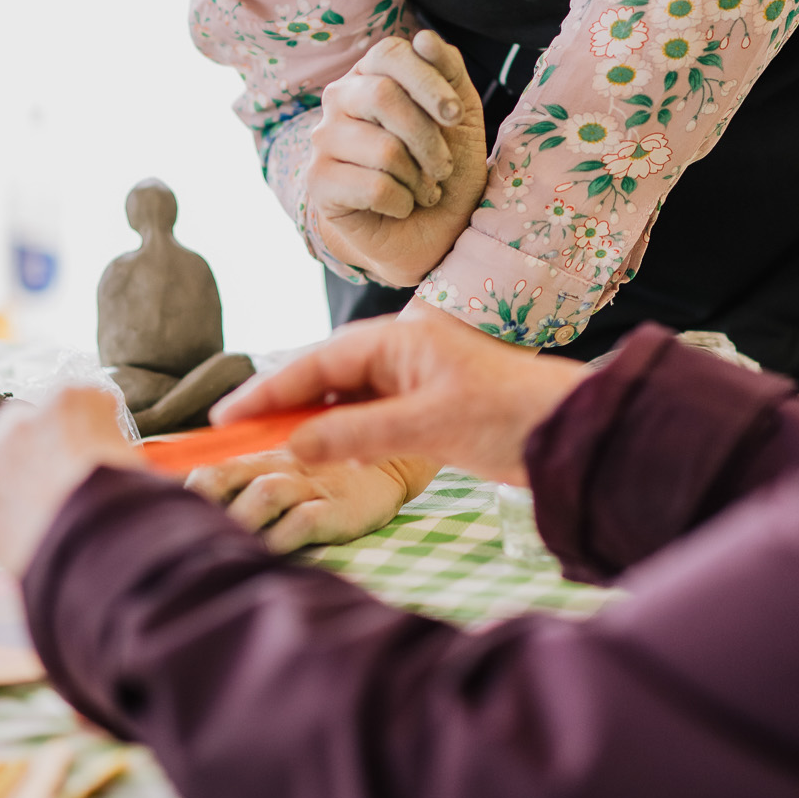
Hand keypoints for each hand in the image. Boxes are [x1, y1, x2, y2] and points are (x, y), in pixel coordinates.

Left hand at [0, 387, 144, 577]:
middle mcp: (23, 421)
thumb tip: (106, 457)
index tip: (90, 448)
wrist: (99, 547)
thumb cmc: (127, 503)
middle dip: (30, 443)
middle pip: (16, 420)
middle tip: (50, 476)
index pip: (70, 399)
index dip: (79, 426)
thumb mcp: (132, 458)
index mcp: (69, 400)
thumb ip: (108, 443)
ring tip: (12, 495)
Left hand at [184, 446, 435, 551]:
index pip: (217, 468)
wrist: (393, 467)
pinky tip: (264, 556)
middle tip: (172, 532)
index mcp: (265, 460)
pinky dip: (283, 536)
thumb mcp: (288, 472)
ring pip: (265, 494)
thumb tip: (195, 507)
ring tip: (212, 547)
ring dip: (237, 519)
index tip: (153, 511)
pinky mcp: (338, 509)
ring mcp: (311, 488)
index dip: (187, 489)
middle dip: (200, 502)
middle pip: (232, 478)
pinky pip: (306, 520)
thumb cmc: (328, 476)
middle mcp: (283, 469)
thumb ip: (248, 485)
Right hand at [212, 305, 586, 486]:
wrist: (573, 430)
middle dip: (280, 407)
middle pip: (325, 378)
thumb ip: (356, 433)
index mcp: (398, 339)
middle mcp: (401, 355)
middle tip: (232, 440)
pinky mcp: (428, 412)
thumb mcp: (425, 425)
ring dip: (309, 425)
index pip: (317, 361)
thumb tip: (293, 446)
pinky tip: (319, 458)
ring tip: (265, 453)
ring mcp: (414, 383)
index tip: (225, 418)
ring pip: (345, 401)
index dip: (268, 389)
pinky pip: (368, 421)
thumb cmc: (507, 414)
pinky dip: (340, 438)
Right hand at [308, 29, 486, 288]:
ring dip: (420, 178)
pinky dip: (403, 202)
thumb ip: (448, 71)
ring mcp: (323, 139)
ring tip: (423, 190)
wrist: (432, 230)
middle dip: (428, 138)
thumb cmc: (445, 165)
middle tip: (444, 167)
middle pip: (384, 96)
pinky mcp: (318, 182)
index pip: (390, 53)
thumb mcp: (461, 115)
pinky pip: (373, 187)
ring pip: (383, 148)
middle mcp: (340, 98)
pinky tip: (401, 206)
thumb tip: (423, 38)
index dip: (428, 82)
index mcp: (372, 73)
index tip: (455, 116)